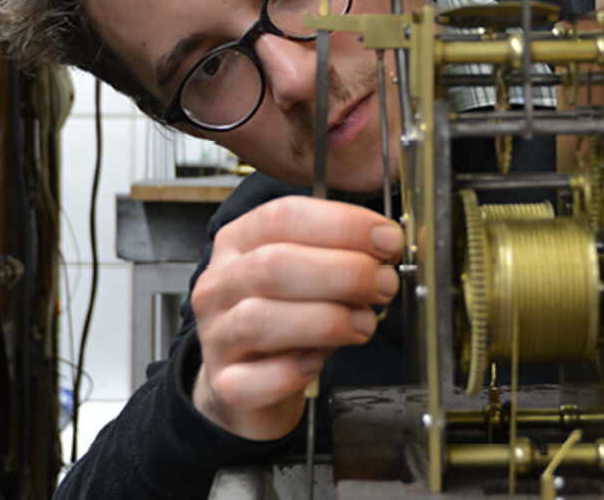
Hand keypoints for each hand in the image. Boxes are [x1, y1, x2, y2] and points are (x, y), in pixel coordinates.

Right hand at [190, 197, 402, 439]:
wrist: (250, 385)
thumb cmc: (287, 322)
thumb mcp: (309, 275)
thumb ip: (339, 256)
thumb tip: (384, 249)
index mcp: (239, 242)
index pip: (283, 217)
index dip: (343, 225)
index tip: (387, 240)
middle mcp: (220, 284)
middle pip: (273, 264)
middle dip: (344, 272)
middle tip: (384, 284)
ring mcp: (216, 336)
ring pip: (260, 319)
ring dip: (327, 320)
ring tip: (363, 324)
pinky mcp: (226, 385)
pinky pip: (254, 379)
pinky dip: (294, 371)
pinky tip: (317, 364)